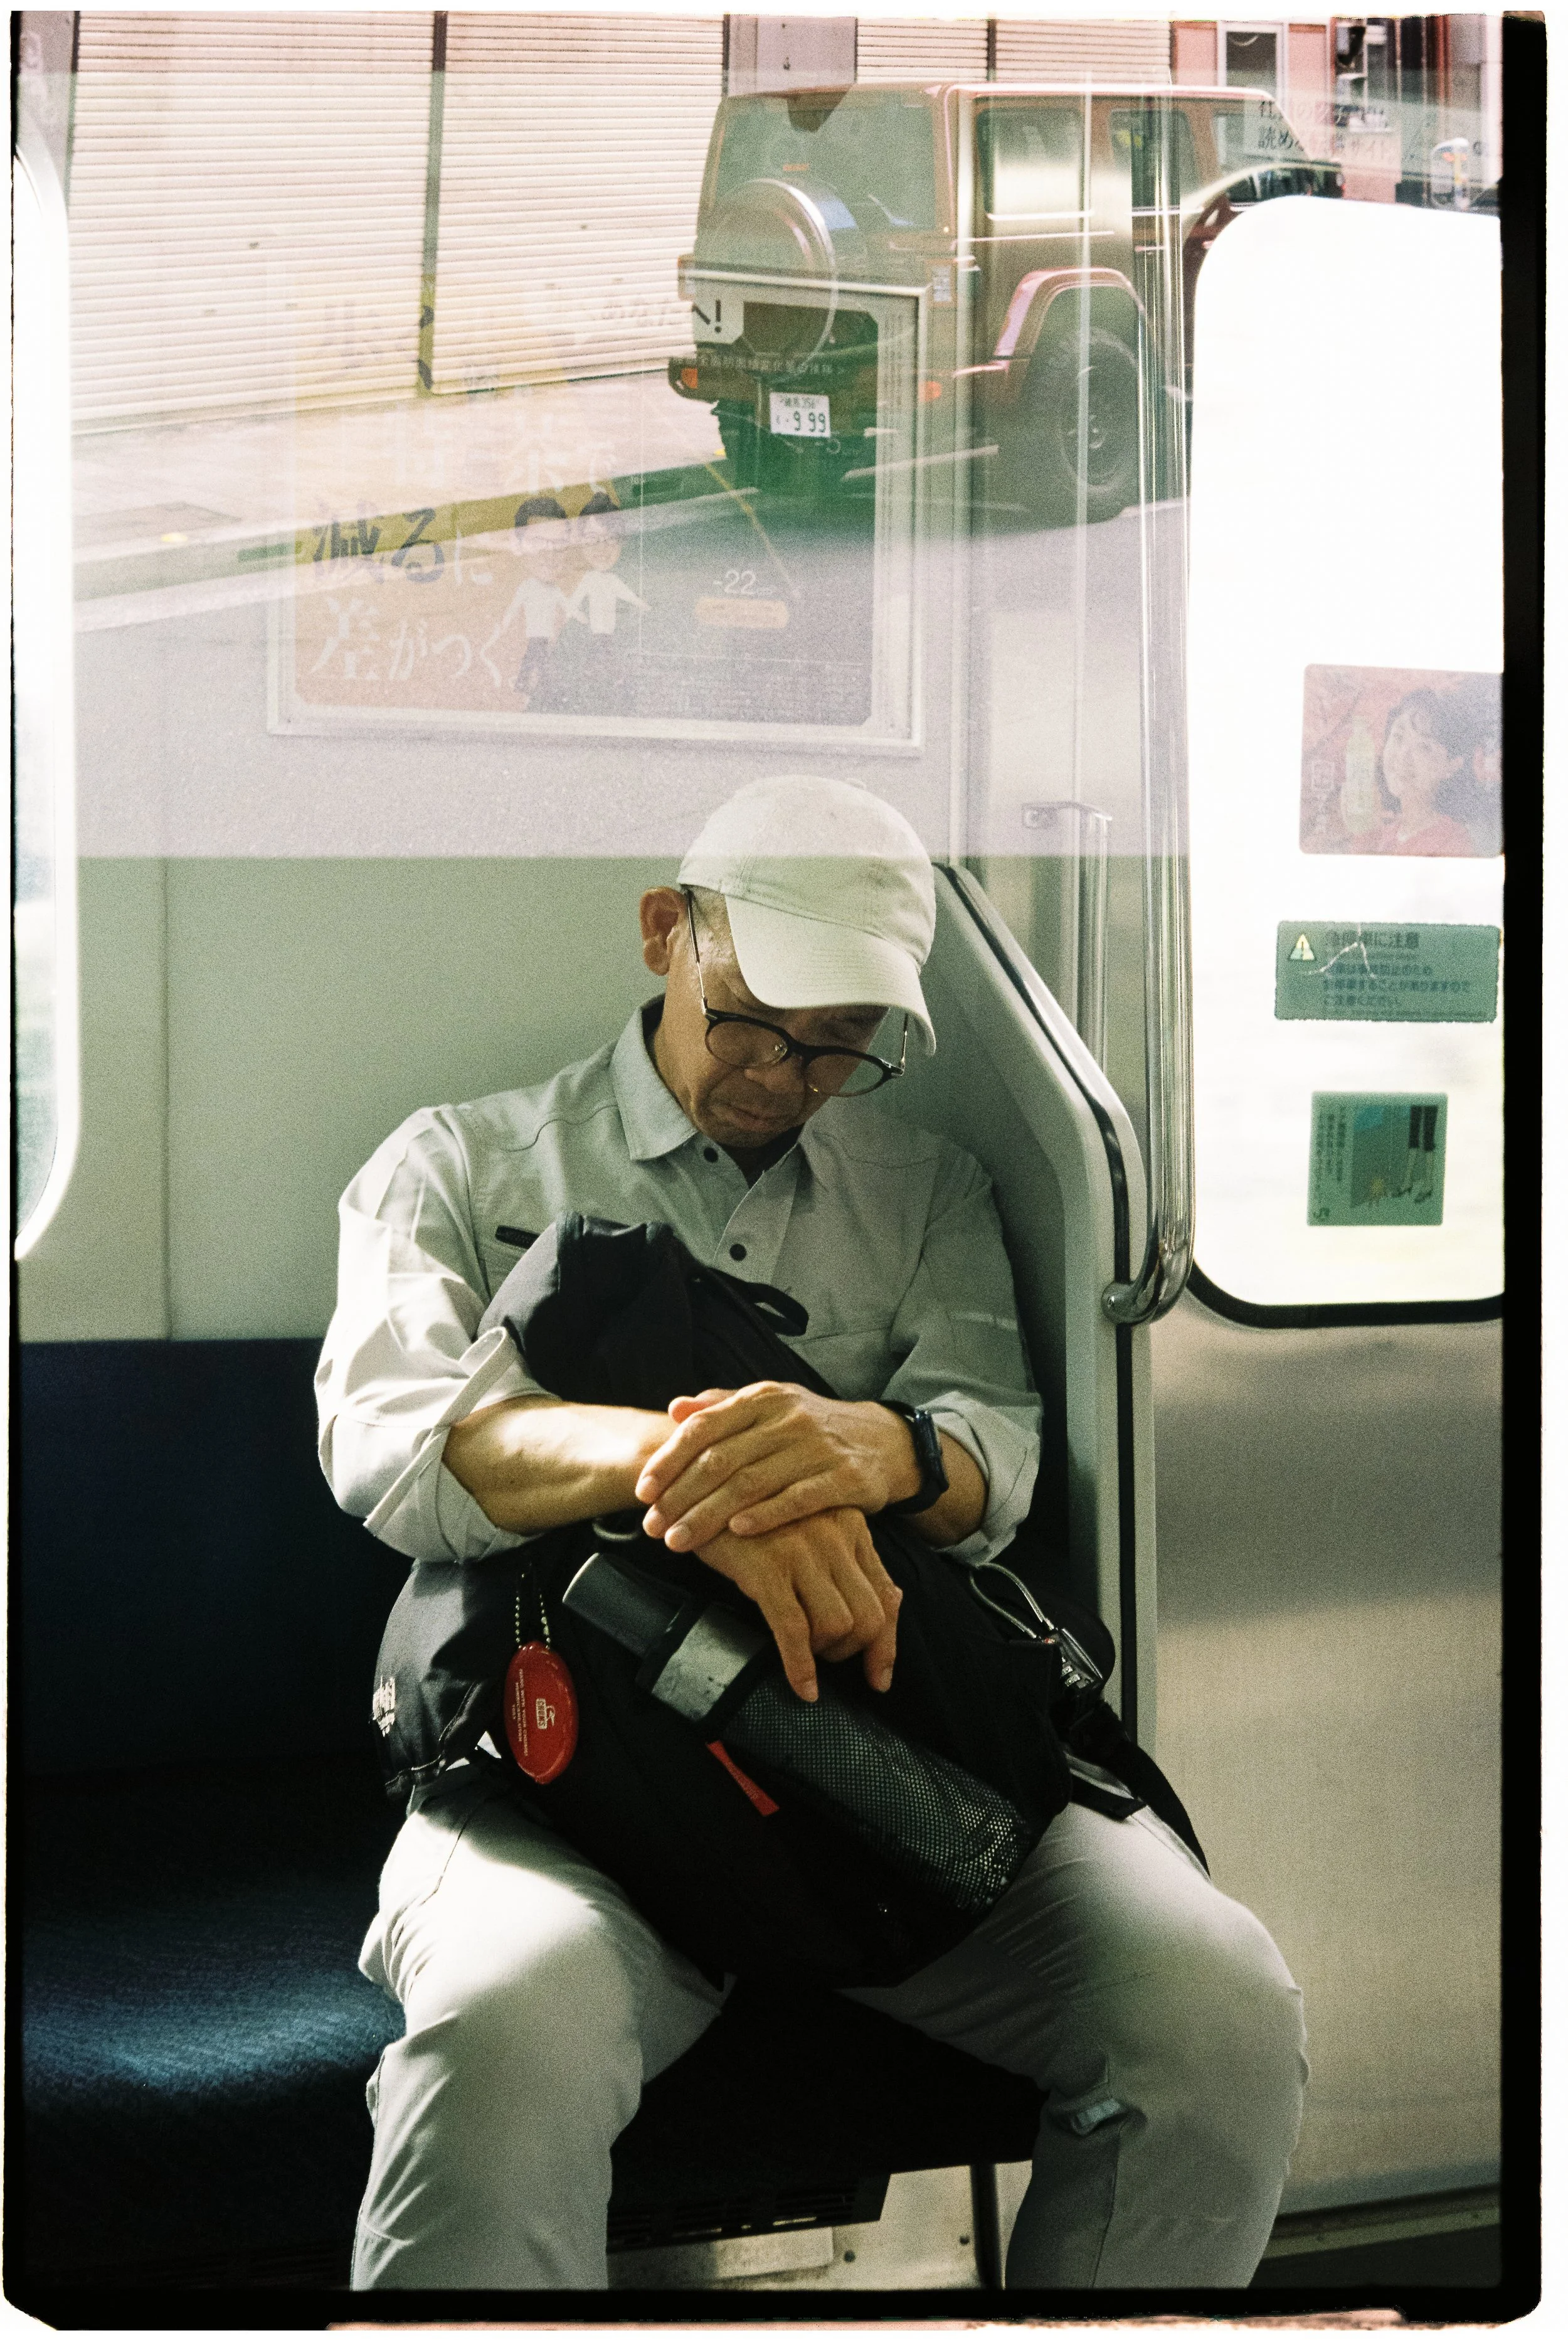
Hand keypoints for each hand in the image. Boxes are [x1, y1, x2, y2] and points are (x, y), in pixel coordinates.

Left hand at [635, 1382, 917, 1550]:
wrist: (886, 1441)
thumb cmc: (814, 1429)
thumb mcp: (772, 1407)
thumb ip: (724, 1406)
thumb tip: (676, 1408)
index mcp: (763, 1398)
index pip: (704, 1427)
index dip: (669, 1460)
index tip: (643, 1492)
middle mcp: (788, 1418)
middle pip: (721, 1460)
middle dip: (681, 1497)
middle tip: (653, 1528)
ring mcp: (818, 1447)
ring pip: (752, 1483)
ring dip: (709, 1515)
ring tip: (680, 1541)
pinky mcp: (845, 1477)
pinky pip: (799, 1498)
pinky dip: (766, 1515)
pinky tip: (737, 1532)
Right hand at [694, 1509, 902, 1702]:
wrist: (700, 1486)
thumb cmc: (757, 1516)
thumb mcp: (812, 1528)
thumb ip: (851, 1561)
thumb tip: (892, 1602)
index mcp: (853, 1526)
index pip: (887, 1597)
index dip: (886, 1646)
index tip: (878, 1679)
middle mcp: (836, 1535)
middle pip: (869, 1617)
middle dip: (852, 1652)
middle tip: (825, 1658)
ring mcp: (802, 1550)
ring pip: (838, 1625)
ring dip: (824, 1654)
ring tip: (804, 1655)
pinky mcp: (766, 1567)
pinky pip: (795, 1631)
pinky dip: (800, 1667)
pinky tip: (801, 1687)